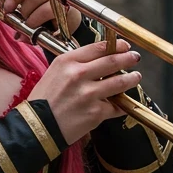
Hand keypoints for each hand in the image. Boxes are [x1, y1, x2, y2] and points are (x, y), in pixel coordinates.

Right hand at [26, 39, 141, 144]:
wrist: (36, 127)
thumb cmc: (43, 100)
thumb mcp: (54, 72)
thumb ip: (76, 64)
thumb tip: (99, 60)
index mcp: (67, 62)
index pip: (99, 47)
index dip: (116, 45)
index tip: (124, 46)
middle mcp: (79, 75)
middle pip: (113, 61)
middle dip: (128, 58)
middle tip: (135, 57)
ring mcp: (89, 94)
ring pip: (119, 82)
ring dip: (131, 79)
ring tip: (136, 77)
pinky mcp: (96, 112)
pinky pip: (116, 107)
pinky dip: (122, 105)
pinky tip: (124, 103)